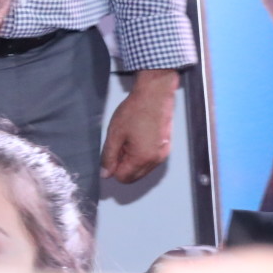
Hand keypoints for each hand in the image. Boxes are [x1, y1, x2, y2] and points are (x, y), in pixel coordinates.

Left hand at [101, 67, 177, 182]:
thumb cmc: (134, 112)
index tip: (111, 151)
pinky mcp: (166, 147)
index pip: (123, 178)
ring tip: (128, 139)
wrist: (155, 95)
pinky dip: (141, 154)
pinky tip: (137, 137)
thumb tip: (105, 174)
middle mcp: (156, 161)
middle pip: (134, 176)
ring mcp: (163, 154)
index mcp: (142, 159)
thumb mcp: (115, 134)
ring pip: (142, 169)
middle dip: (122, 165)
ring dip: (131, 160)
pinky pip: (150, 160)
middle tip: (118, 144)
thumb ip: (109, 156)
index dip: (113, 168)